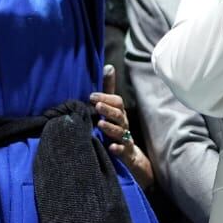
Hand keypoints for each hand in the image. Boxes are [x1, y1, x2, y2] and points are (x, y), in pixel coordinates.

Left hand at [92, 64, 153, 190]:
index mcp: (119, 113)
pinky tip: (112, 147)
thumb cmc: (118, 127)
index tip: (91, 96)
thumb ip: (108, 90)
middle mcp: (123, 124)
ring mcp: (125, 138)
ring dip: (111, 127)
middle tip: (96, 106)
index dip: (106, 98)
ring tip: (100, 124)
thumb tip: (108, 66)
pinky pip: (123, 150)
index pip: (117, 102)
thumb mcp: (112, 109)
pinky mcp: (125, 152)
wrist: (131, 155)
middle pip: (119, 115)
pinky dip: (118, 148)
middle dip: (107, 110)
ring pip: (120, 131)